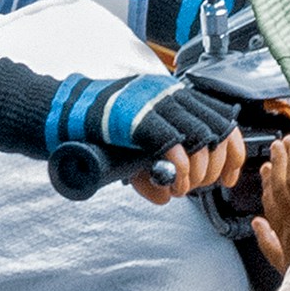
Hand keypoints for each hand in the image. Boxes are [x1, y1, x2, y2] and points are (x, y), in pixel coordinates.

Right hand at [0, 57, 238, 171]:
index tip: (228, 178)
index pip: (220, 118)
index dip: (232, 152)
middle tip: (200, 186)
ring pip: (202, 136)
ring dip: (200, 170)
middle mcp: (168, 94)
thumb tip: (169, 196)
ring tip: (183, 187)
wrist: (58, 116)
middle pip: (218, 128)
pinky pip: (174, 144)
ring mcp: (154, 103)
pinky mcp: (138, 117)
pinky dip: (180, 169)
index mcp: (172, 95)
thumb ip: (153, 169)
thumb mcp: (132, 152)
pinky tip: (173, 184)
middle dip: (216, 166)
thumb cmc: (93, 133)